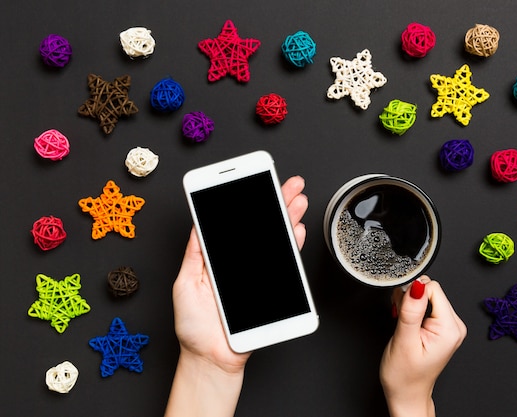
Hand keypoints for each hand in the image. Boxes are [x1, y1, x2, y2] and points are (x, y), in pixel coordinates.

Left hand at [165, 176, 308, 416]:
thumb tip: (197, 226)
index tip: (250, 183)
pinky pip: (285, 265)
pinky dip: (292, 247)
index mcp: (218, 259)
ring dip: (287, 219)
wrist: (210, 358)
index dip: (244, 202)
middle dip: (274, 203)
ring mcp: (257, 275)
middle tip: (287, 184)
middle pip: (260, 227)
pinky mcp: (270, 290)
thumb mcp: (184, 283)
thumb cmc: (194, 327)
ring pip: (276, 241)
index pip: (235, 225)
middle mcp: (240, 264)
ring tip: (296, 200)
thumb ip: (194, 254)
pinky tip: (296, 230)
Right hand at [380, 276, 466, 416]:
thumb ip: (411, 310)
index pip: (433, 289)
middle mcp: (454, 325)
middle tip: (400, 318)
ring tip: (403, 323)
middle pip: (430, 290)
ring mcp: (449, 326)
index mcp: (450, 328)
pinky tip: (407, 323)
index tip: (401, 308)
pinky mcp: (440, 326)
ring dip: (409, 304)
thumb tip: (416, 285)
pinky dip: (412, 309)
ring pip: (426, 296)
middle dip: (410, 299)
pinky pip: (427, 305)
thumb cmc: (404, 375)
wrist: (406, 393)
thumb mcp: (404, 340)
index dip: (412, 294)